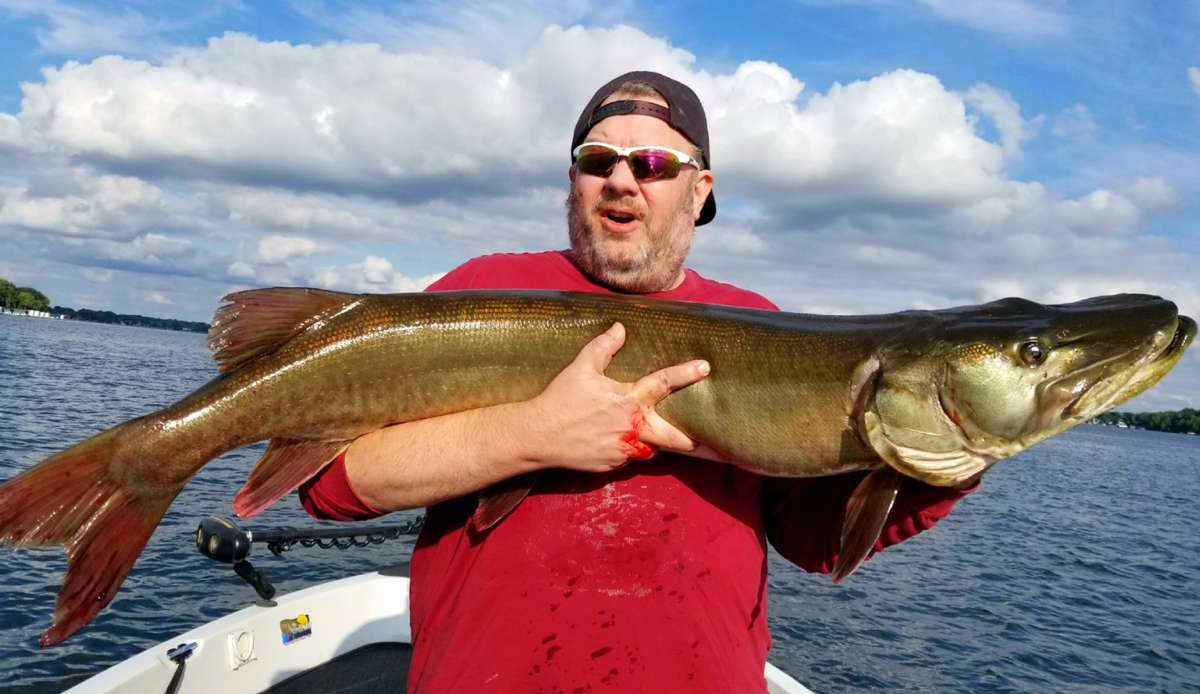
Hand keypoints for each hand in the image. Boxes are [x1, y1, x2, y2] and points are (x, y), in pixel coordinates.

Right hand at [524, 322, 709, 472]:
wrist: (538, 436)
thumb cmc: (560, 399)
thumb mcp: (580, 367)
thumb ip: (603, 347)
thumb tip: (620, 328)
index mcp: (627, 399)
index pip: (663, 382)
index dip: (686, 374)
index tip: (705, 368)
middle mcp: (631, 427)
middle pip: (671, 437)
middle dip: (688, 440)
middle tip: (698, 439)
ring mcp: (622, 450)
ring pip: (650, 450)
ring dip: (654, 443)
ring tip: (655, 437)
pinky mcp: (611, 466)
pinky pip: (627, 458)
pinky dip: (628, 450)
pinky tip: (618, 442)